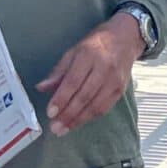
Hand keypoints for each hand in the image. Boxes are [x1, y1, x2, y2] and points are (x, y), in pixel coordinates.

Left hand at [36, 15, 140, 136]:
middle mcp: (103, 68)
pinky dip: (90, 117)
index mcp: (88, 55)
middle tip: (55, 128)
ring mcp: (114, 80)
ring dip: (78, 120)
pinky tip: (78, 122)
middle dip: (68, 114)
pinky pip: (105, 108)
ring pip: (95, 105)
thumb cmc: (95, 45)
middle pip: (84, 96)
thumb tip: (41, 88)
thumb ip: (58, 71)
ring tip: (64, 129)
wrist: (125, 39)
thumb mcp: (73, 52)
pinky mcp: (121, 90)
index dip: (61, 98)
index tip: (50, 113)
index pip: (73, 81)